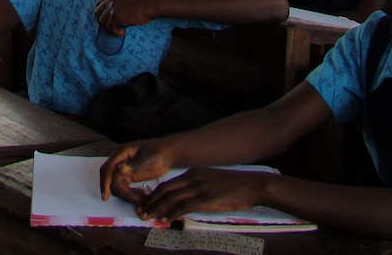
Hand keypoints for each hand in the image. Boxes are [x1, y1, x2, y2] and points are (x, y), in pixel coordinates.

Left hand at [94, 0, 151, 35]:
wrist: (150, 6)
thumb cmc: (142, 5)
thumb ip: (117, 4)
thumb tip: (110, 17)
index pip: (98, 4)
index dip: (100, 13)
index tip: (106, 20)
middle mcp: (110, 0)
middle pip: (97, 13)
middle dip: (102, 22)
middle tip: (111, 27)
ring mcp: (112, 7)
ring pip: (102, 22)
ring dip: (109, 28)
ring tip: (118, 30)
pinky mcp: (116, 16)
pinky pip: (110, 28)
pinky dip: (115, 33)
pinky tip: (123, 32)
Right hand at [99, 140, 175, 203]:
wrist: (169, 154)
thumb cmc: (159, 152)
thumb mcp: (148, 158)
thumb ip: (134, 165)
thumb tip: (119, 170)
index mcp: (121, 153)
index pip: (108, 169)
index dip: (105, 182)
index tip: (105, 197)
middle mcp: (120, 161)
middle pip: (110, 179)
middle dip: (119, 192)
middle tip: (134, 200)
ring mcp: (124, 170)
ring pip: (117, 186)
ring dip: (127, 195)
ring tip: (142, 198)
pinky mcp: (130, 177)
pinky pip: (124, 188)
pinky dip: (131, 195)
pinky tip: (142, 197)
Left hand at [131, 167, 268, 222]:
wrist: (252, 185)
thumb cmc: (234, 186)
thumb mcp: (212, 182)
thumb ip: (198, 188)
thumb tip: (187, 201)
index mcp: (193, 172)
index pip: (168, 183)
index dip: (154, 194)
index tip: (146, 203)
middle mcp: (193, 177)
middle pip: (165, 190)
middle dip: (150, 201)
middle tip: (140, 211)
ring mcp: (198, 187)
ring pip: (171, 198)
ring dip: (156, 209)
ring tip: (146, 217)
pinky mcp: (205, 198)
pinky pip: (183, 206)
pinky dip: (171, 213)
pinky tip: (164, 219)